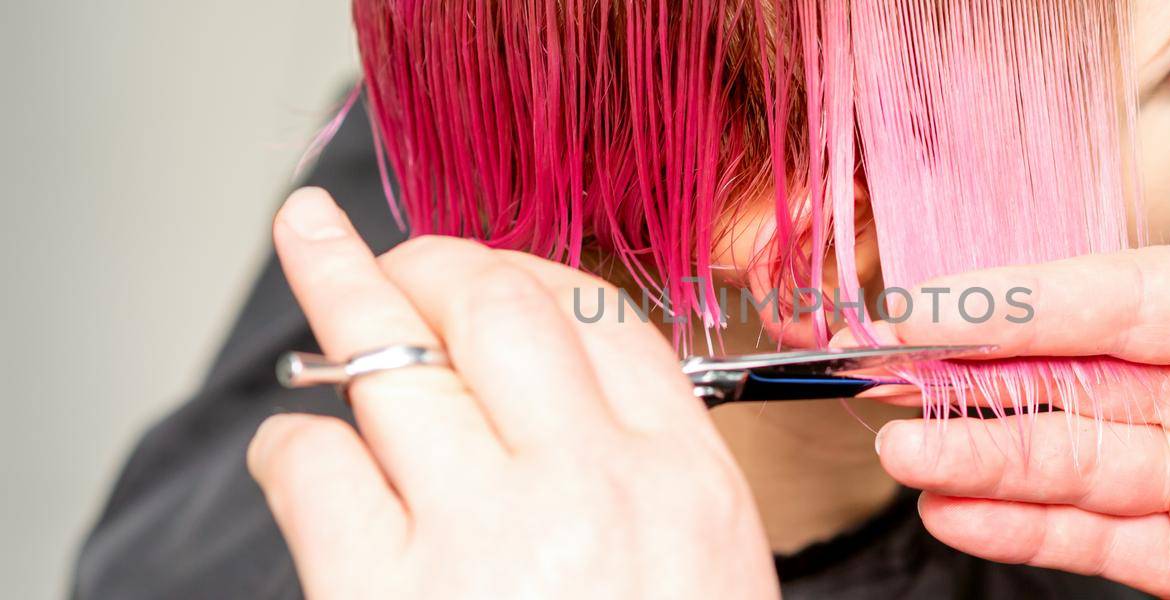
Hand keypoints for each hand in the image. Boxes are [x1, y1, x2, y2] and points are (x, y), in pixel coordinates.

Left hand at [248, 188, 777, 598]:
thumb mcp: (708, 577)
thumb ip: (651, 477)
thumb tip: (563, 389)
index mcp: (686, 484)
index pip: (607, 323)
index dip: (534, 276)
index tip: (492, 274)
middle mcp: (592, 484)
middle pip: (500, 304)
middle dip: (432, 258)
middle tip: (392, 251)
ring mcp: (485, 529)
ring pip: (394, 353)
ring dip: (339, 290)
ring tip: (311, 246)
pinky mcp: (382, 589)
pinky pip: (317, 458)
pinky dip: (297, 440)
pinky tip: (307, 453)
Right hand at [869, 197, 1169, 597]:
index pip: (1116, 298)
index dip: (1022, 301)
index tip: (938, 301)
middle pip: (1070, 378)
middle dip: (973, 377)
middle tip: (886, 376)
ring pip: (1068, 459)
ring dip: (981, 455)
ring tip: (908, 453)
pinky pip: (1098, 539)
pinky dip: (1026, 526)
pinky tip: (967, 511)